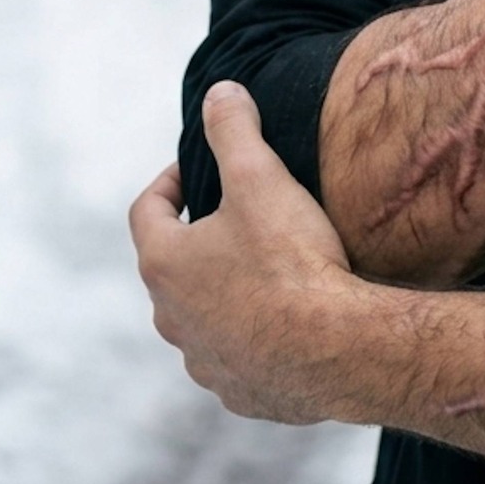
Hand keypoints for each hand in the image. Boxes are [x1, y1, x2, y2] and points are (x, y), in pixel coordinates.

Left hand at [130, 81, 357, 423]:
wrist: (336, 348)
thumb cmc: (292, 260)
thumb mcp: (261, 178)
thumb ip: (234, 130)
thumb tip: (219, 91)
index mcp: (166, 264)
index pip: (148, 211)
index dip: (171, 182)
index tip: (198, 169)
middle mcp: (171, 319)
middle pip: (174, 267)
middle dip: (201, 239)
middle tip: (241, 216)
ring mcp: (203, 361)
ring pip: (203, 317)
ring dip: (225, 292)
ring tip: (269, 269)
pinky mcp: (239, 392)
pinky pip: (237, 357)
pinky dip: (253, 337)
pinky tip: (290, 323)